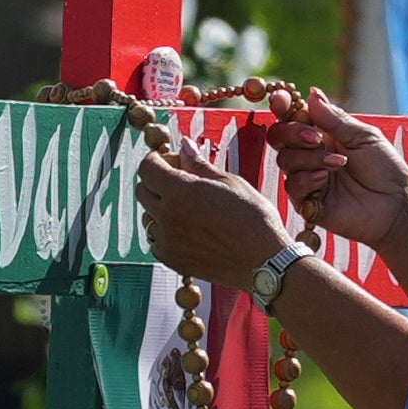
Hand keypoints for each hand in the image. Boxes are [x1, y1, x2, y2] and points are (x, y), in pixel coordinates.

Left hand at [132, 137, 289, 295]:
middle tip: (180, 181)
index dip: (156, 160)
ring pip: (147, 217)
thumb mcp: (230, 183)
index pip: (147, 168)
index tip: (169, 161)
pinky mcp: (172, 259)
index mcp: (180, 192)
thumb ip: (200, 165)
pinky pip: (156, 240)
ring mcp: (167, 241)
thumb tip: (184, 146)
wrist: (265, 261)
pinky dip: (165, 232)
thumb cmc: (254, 220)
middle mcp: (168, 216)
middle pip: (142, 191)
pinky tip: (189, 230)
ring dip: (159, 208)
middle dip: (156, 181)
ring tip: (188, 209)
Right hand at [252, 90, 407, 247]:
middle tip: (316, 138)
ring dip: (310, 158)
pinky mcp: (307, 201)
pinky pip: (292, 186)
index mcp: (322, 134)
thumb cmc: (384, 169)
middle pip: (278, 136)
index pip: (293, 116)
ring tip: (339, 163)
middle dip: (292, 132)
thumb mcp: (363, 137)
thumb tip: (312, 93)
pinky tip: (326, 178)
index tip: (282, 101)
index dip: (283, 106)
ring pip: (285, 159)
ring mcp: (306, 177)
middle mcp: (309, 154)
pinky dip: (307, 179)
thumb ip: (335, 119)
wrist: (395, 204)